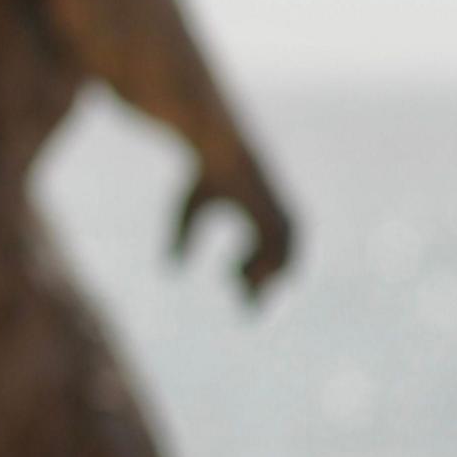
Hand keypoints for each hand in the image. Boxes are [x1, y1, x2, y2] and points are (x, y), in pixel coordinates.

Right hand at [171, 147, 296, 304]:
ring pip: (283, 258)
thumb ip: (182, 239)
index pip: (270, 258)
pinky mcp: (276, 212)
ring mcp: (280, 214)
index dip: (255, 281)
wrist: (218, 149)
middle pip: (282, 262)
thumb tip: (172, 268)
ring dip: (264, 279)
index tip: (245, 303)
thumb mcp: (189, 212)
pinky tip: (244, 276)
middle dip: (266, 286)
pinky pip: (278, 248)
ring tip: (245, 293)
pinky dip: (265, 265)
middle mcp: (278, 218)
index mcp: (264, 216)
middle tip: (249, 307)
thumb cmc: (203, 175)